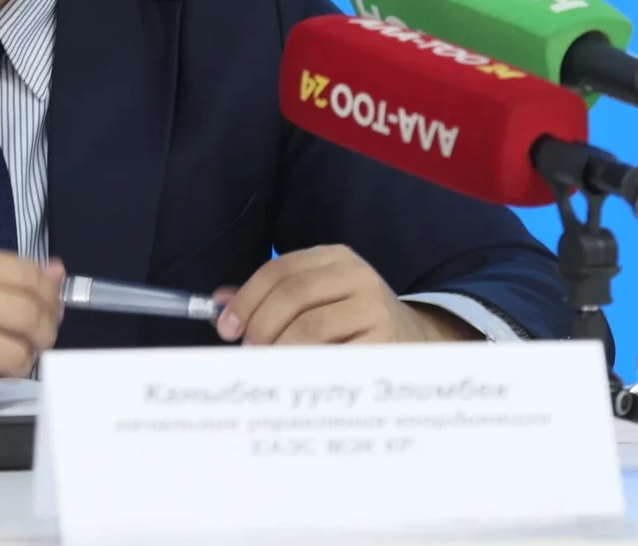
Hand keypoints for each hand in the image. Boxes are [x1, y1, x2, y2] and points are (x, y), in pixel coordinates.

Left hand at [212, 245, 479, 345]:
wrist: (417, 345)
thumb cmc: (355, 325)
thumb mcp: (319, 300)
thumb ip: (271, 297)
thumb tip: (219, 301)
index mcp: (335, 258)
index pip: (279, 270)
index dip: (247, 298)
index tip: (226, 328)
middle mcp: (357, 275)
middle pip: (291, 295)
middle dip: (259, 326)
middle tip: (247, 353)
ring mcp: (374, 306)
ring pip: (308, 327)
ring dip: (278, 351)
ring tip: (268, 368)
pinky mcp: (385, 340)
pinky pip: (333, 356)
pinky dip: (306, 368)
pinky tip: (296, 378)